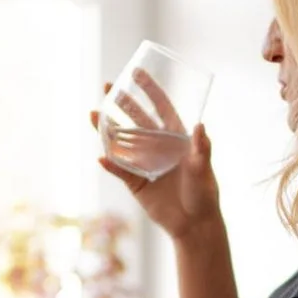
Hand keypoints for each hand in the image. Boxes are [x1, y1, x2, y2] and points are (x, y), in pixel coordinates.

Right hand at [90, 73, 221, 241]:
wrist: (194, 225)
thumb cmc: (204, 194)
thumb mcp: (204, 170)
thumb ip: (202, 149)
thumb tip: (201, 125)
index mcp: (176, 138)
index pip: (161, 107)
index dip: (149, 89)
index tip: (136, 72)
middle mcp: (158, 146)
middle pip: (136, 119)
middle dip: (122, 102)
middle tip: (106, 85)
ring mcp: (145, 163)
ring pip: (122, 141)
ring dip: (107, 128)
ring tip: (93, 114)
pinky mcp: (136, 182)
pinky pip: (120, 170)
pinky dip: (111, 163)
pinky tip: (101, 155)